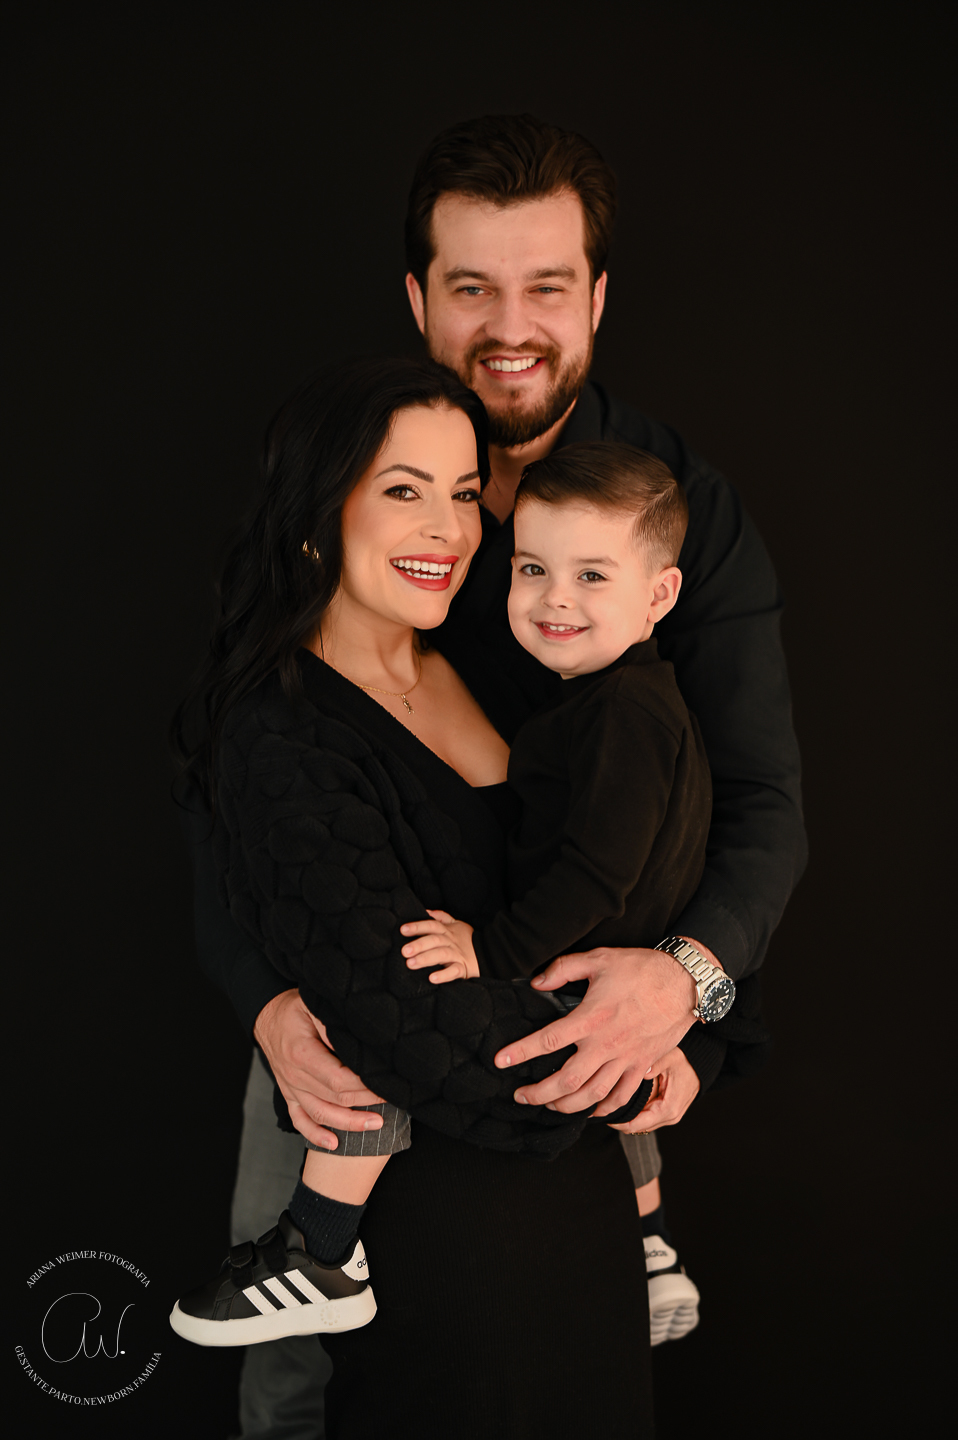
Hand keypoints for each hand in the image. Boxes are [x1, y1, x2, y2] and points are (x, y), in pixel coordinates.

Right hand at [253, 989, 385, 1148]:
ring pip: (320, 1114)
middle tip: (393, 1101)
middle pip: (334, 1098)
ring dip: (348, 1124)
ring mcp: (291, 1088)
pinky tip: (334, 1144)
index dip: (364, 1085)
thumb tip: (355, 1042)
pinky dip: (315, 1135)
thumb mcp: (312, 1005)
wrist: (267, 1017)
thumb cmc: (293, 1009)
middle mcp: (294, 1076)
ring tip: (374, 1125)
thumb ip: (331, 1024)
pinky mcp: (289, 1094)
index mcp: (301, 1054)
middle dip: (365, 1103)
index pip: (338, 1079)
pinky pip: (300, 1120)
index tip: (386, 1083)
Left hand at [400, 909, 478, 982]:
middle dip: (419, 945)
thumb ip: (442, 917)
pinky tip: (432, 978)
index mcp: (448, 931)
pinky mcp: (464, 968)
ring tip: (411, 964)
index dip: (418, 926)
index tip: (403, 930)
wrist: (490, 953)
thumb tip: (426, 910)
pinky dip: (444, 975)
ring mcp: (458, 955)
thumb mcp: (456, 924)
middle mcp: (451, 942)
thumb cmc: (468, 939)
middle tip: (404, 951)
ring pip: (441, 955)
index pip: (432, 925)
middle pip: (434, 940)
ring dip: (426, 959)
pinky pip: (454, 971)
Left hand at [493, 944, 699, 1112]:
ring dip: (565, 1106)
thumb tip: (537, 983)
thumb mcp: (598, 959)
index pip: (548, 1041)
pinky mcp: (642, 1066)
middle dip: (539, 1094)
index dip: (520, 1052)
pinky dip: (603, 1110)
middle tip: (521, 1096)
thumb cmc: (641, 968)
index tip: (500, 1062)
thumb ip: (564, 969)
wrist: (684, 982)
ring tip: (548, 1106)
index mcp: (591, 1018)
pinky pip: (621, 1097)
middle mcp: (606, 1045)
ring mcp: (626, 1059)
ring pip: (591, 1095)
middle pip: (566, 1081)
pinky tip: (589, 1111)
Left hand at [606, 1047, 699, 1129]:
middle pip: (636, 1127)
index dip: (616, 1122)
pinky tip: (625, 1101)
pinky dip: (636, 1113)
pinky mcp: (668, 1113)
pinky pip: (647, 1118)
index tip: (600, 1113)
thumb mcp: (669, 1057)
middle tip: (599, 1107)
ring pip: (641, 1125)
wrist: (702, 1064)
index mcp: (667, 1108)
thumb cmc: (685, 1060)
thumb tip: (640, 1072)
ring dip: (626, 1117)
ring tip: (609, 1104)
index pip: (635, 1125)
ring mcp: (670, 1117)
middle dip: (618, 1120)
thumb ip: (654, 1064)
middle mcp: (669, 1117)